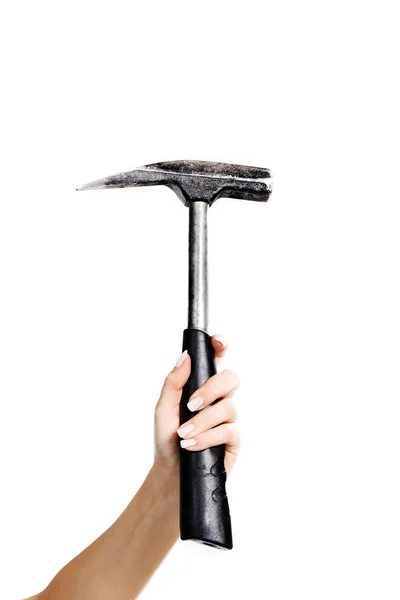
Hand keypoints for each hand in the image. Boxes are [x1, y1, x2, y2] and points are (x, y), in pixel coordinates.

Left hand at [154, 335, 239, 475]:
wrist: (170, 473)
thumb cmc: (167, 439)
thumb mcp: (163, 408)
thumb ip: (174, 382)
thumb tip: (186, 356)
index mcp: (201, 386)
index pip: (216, 361)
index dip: (220, 346)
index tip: (217, 341)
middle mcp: (218, 400)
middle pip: (230, 378)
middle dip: (211, 389)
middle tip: (191, 404)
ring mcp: (227, 420)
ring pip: (228, 407)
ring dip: (203, 421)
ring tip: (184, 434)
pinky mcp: (233, 440)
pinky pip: (229, 431)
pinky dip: (207, 437)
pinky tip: (191, 445)